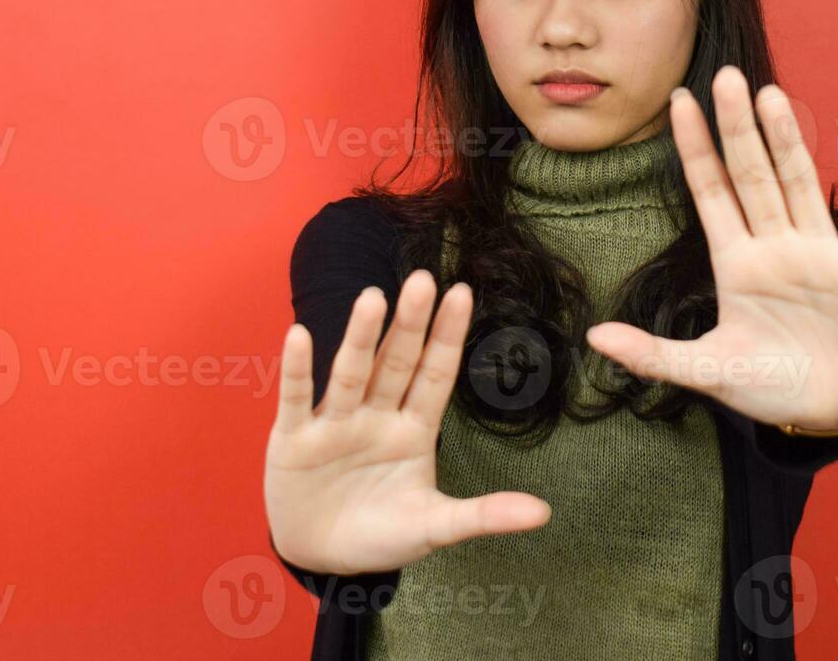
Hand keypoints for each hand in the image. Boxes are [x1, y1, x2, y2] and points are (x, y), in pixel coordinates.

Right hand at [264, 270, 551, 575]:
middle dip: (410, 324)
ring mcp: (334, 424)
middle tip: (424, 279)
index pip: (435, 374)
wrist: (321, 558)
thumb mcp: (434, 527)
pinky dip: (297, 369)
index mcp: (413, 430)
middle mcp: (376, 416)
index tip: (463, 293)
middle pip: (396, 363)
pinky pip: (296, 399)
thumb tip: (544, 514)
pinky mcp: (293, 439)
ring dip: (360, 336)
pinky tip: (299, 335)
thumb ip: (483, 514)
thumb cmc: (381, 535)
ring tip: (372, 297)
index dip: (448, 336)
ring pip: (350, 372)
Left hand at [585, 65, 837, 431]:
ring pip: (800, 182)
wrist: (834, 414)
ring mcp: (819, 252)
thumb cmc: (770, 391)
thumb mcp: (707, 373)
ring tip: (771, 95)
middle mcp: (775, 247)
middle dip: (738, 127)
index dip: (694, 148)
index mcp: (736, 265)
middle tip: (726, 76)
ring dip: (788, 140)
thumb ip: (653, 354)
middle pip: (753, 174)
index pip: (710, 192)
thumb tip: (593, 339)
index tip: (677, 102)